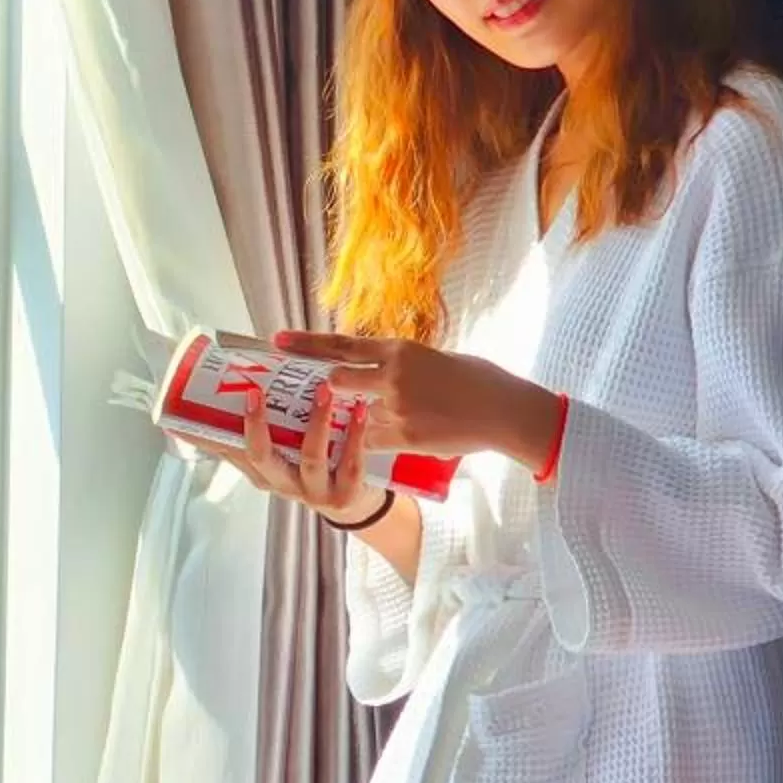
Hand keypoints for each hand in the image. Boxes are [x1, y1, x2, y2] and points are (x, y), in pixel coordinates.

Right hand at [198, 375, 388, 524]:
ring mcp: (314, 493)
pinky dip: (355, 434)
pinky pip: (350, 462)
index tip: (196, 409)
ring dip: (316, 421)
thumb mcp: (281, 460)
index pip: (228, 451)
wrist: (355, 508)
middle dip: (256, 427)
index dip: (209, 435)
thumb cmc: (313, 474)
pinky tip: (358, 409)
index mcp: (262, 473)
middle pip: (261, 458)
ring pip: (310, 457)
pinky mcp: (345, 494)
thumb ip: (259, 436)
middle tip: (254, 394)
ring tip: (323, 390)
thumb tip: (226, 400)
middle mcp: (283, 485)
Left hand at [270, 331, 559, 466]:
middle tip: (334, 396)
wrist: (504, 410)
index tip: (277, 341)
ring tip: (399, 418)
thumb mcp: (435, 358)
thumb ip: (401, 363)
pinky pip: (373, 440)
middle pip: (337, 381)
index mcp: (399, 349)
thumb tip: (378, 368)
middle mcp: (392, 374)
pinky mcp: (404, 435)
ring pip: (357, 415)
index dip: (306, 344)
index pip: (342, 345)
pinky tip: (405, 437)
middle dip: (332, 390)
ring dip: (366, 420)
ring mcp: (396, 406)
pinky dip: (379, 441)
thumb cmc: (476, 380)